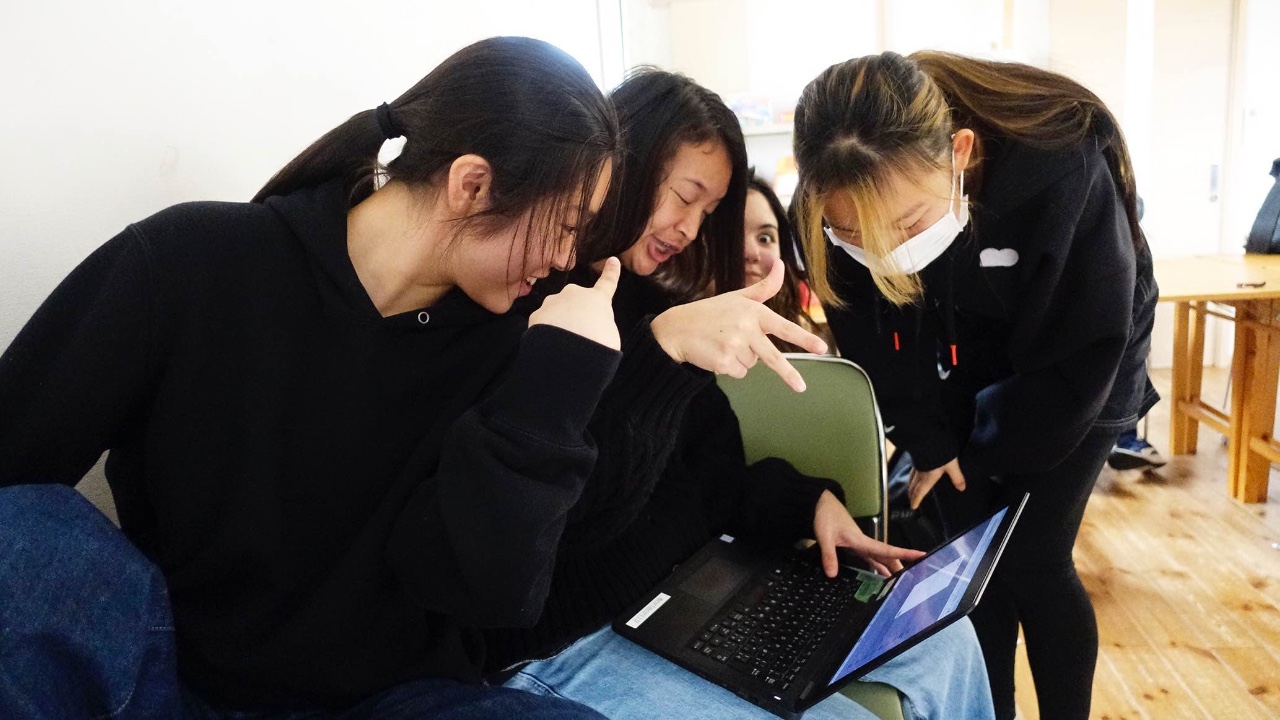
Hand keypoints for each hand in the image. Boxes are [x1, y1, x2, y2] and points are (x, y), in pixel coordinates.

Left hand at [528, 257, 621, 349]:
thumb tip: (589, 327)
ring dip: (560, 324)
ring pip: (557, 312)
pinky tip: (550, 345)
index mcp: (598, 298)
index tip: (613, 260)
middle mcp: (575, 294)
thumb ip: (600, 325)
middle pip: (577, 302)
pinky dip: (546, 334)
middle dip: (577, 315)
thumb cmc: (598, 344)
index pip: (607, 283)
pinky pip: (543, 324)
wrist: (570, 351)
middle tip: (581, 335)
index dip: (611, 272)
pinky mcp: (537, 314)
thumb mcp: (609, 335)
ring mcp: (554, 302)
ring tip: (565, 343)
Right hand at [649, 261, 827, 391]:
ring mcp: (734, 346)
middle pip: (772, 357)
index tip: (822, 348)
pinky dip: (731, 367)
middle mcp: (745, 328)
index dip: (803, 338)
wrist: (676, 329)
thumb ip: (764, 286)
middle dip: (788, 373)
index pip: (782, 326)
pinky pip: (739, 372)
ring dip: (741, 358)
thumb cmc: (710, 313)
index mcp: (753, 312)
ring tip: (722, 343)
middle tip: (801, 387)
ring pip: (753, 364)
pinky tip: (716, 353)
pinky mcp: (723, 362)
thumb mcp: (737, 296)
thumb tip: (780, 263)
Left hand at [813, 490, 923, 577]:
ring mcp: (861, 545)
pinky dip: (878, 567)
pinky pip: (870, 558)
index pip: (888, 549)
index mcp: (863, 541)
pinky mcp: (854, 546)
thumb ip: (829, 555)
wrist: (820, 503)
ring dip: (891, 568)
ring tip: (902, 582)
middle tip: (916, 578)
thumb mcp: (825, 536)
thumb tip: (832, 575)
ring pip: (881, 558)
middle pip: (888, 556)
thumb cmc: (825, 516)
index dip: (905, 553)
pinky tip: (882, 575)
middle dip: (902, 566)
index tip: (922, 555)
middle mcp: (865, 543)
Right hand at [908, 457, 965, 509]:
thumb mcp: (951, 466)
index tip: (914, 506)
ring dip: (910, 485)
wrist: (929, 438)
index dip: (916, 500)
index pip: (920, 492)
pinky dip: (911, 476)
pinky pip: (912, 471)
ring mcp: (917, 466)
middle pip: (914, 486)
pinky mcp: (917, 458)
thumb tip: (962, 488)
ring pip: (911, 478)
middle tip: (911, 500)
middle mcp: (921, 474)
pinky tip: (913, 473)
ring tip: (910, 489)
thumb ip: (956, 477)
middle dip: (912, 494)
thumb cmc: (940, 453)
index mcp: (928, 478)